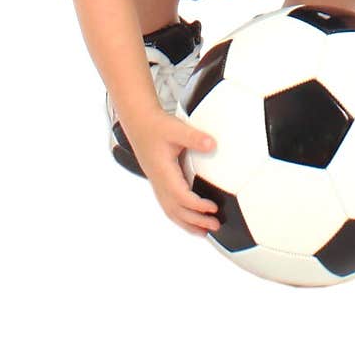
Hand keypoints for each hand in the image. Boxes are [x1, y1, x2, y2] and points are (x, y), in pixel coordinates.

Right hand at [127, 108, 221, 237]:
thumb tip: (212, 145)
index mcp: (162, 172)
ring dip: (187, 223)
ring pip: (171, 211)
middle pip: (176, 209)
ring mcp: (157, 183)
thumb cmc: (157, 125)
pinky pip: (169, 205)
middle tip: (215, 225)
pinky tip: (191, 219)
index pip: (180, 195)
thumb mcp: (177, 129)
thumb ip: (195, 137)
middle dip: (195, 221)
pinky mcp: (159, 182)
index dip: (196, 205)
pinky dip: (180, 216)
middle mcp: (158, 181)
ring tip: (204, 233)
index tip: (213, 208)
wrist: (139, 122)